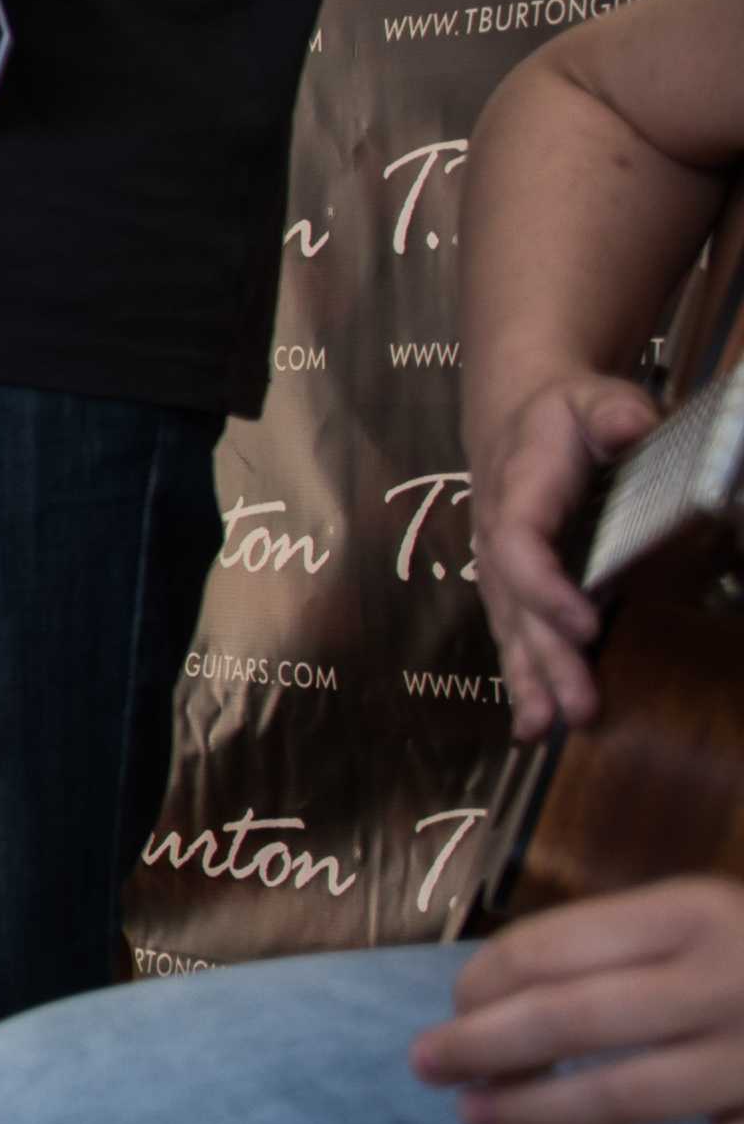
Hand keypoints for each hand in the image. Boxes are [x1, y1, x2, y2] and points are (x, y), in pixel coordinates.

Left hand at [415, 875, 743, 1123]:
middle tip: (424, 1066)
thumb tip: (484, 999)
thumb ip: (612, 946)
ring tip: (477, 1116)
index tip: (453, 1007)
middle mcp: (729, 981)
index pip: (550, 948)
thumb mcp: (703, 920)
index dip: (481, 983)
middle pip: (565, 1022)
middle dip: (477, 1048)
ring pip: (614, 1100)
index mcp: (699, 913)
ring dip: (528, 1112)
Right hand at [475, 374, 662, 735]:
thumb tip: (626, 425)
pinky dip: (521, 680)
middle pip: (515, 605)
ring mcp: (499, 567)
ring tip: (547, 727)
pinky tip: (533, 725)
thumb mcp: (591, 395)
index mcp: (518, 489)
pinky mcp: (510, 588)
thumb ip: (611, 410)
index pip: (520, 545)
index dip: (547, 588)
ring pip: (510, 628)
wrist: (514, 415)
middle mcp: (497, 536)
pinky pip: (511, 635)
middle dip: (546, 658)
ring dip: (529, 679)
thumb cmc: (562, 412)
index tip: (587, 624)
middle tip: (579, 706)